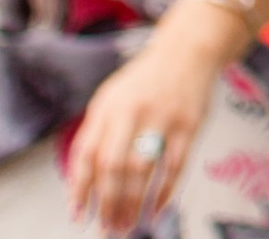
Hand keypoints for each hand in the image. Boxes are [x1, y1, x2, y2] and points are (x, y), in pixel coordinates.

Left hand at [65, 21, 225, 231]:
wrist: (189, 49)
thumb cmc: (144, 82)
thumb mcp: (111, 98)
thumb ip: (95, 136)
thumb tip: (81, 188)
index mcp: (108, 106)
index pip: (87, 154)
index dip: (80, 189)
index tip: (79, 216)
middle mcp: (133, 110)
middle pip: (113, 166)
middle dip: (108, 203)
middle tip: (107, 229)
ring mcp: (163, 117)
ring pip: (142, 170)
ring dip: (132, 204)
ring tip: (126, 226)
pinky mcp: (189, 123)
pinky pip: (175, 166)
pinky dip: (164, 193)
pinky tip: (155, 210)